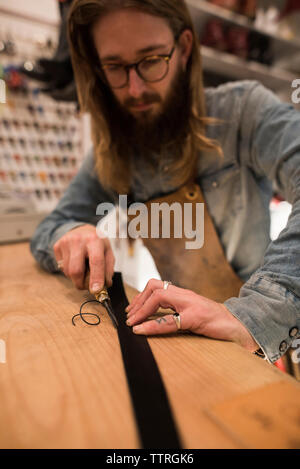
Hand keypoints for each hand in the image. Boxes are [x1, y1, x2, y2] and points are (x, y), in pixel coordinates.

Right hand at [53, 224, 114, 292]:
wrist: (81, 229)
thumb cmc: (97, 243)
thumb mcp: (108, 252)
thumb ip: (108, 269)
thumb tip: (105, 285)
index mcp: (95, 240)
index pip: (96, 261)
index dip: (96, 278)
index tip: (96, 290)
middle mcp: (79, 240)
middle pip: (76, 270)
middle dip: (81, 283)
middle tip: (87, 285)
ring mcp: (66, 242)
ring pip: (67, 272)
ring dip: (76, 277)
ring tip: (82, 268)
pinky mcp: (57, 246)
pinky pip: (61, 267)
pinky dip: (69, 270)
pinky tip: (75, 262)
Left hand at [126, 279, 258, 351]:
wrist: (241, 326)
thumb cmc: (216, 323)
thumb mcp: (193, 315)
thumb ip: (177, 314)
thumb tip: (156, 321)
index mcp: (184, 295)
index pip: (158, 286)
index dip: (141, 297)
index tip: (132, 311)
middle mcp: (186, 296)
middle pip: (155, 286)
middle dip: (138, 301)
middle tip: (130, 317)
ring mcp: (191, 305)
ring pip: (159, 296)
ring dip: (141, 310)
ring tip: (132, 323)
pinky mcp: (196, 318)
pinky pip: (169, 320)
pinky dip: (152, 325)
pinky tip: (141, 331)